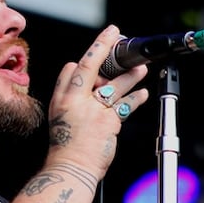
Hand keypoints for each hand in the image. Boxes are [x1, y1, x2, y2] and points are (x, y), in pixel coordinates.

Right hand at [45, 24, 148, 179]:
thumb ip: (76, 102)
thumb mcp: (61, 120)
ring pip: (114, 84)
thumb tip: (97, 88)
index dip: (84, 61)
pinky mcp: (108, 121)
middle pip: (89, 67)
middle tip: (114, 34)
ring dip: (130, 74)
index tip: (97, 52)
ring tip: (141, 68)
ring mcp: (92, 110)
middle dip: (102, 46)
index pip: (70, 71)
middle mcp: (74, 101)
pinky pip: (126, 105)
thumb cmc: (66, 148)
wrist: (71, 169)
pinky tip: (143, 94)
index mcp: (60, 100)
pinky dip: (136, 98)